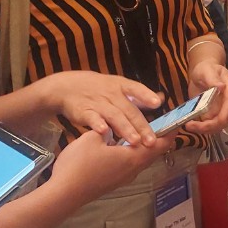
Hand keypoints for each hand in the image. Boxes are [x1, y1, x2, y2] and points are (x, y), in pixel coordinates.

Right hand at [37, 70, 162, 145]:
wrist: (66, 87)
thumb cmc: (98, 90)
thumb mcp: (118, 88)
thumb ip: (138, 97)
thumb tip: (160, 98)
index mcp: (121, 86)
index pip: (136, 89)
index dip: (146, 96)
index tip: (157, 103)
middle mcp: (111, 94)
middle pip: (129, 110)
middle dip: (141, 126)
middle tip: (151, 140)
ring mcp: (98, 103)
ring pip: (114, 116)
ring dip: (125, 128)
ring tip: (135, 141)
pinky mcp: (84, 112)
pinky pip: (92, 119)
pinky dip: (98, 124)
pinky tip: (105, 132)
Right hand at [48, 130, 172, 206]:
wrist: (63, 194)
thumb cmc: (79, 164)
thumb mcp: (92, 138)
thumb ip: (107, 129)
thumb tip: (112, 126)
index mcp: (134, 157)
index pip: (160, 143)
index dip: (170, 131)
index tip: (177, 121)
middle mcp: (134, 169)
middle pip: (153, 152)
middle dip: (158, 137)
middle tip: (161, 122)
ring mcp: (124, 178)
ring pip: (141, 159)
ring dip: (145, 146)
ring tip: (143, 130)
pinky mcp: (114, 182)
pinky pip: (130, 164)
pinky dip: (133, 152)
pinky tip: (122, 144)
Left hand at [185, 61, 227, 135]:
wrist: (202, 72)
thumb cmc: (206, 69)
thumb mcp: (207, 70)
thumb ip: (212, 78)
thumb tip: (221, 87)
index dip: (222, 117)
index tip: (207, 122)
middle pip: (226, 120)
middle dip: (211, 126)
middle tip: (192, 126)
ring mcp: (221, 109)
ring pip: (219, 125)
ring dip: (206, 130)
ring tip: (190, 126)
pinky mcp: (213, 114)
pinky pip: (211, 125)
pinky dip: (201, 128)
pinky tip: (190, 124)